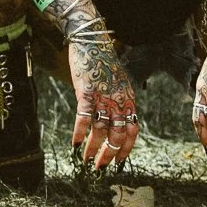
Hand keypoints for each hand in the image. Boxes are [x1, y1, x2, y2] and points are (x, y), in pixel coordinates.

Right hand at [66, 28, 139, 168]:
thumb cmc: (102, 61)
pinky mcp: (86, 92)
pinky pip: (84, 118)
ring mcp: (103, 97)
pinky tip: (73, 143)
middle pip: (117, 135)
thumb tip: (114, 122)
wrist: (91, 40)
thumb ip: (119, 102)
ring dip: (93, 149)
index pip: (132, 131)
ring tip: (85, 160)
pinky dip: (79, 133)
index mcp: (128, 99)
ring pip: (100, 131)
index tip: (118, 162)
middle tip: (99, 167)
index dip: (125, 149)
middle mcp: (118, 101)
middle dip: (108, 154)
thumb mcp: (118, 82)